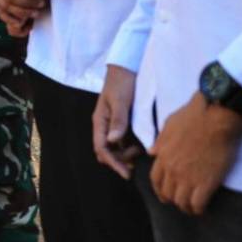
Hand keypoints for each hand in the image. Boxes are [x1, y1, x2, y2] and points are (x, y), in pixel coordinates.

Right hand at [93, 65, 141, 179]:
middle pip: (106, 151)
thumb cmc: (122, 82)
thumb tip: (113, 140)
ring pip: (115, 148)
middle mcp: (105, 125)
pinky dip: (130, 148)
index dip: (113, 163)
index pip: (101, 148)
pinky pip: (123, 141)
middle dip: (119, 161)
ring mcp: (113, 125)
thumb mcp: (120, 100)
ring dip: (125, 155)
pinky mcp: (123, 122)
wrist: (128, 67)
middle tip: (135, 163)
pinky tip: (141, 145)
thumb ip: (118, 120)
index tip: (126, 174)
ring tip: (140, 150)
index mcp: (100, 121)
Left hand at [149, 92, 241, 214]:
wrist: (213, 118)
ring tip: (192, 208)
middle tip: (181, 203)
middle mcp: (172, 170)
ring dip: (186, 207)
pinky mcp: (206, 182)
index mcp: (162, 156)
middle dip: (173, 200)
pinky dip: (199, 209)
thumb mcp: (168, 126)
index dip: (159, 190)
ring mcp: (188, 177)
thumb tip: (151, 152)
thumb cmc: (192, 117)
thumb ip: (160, 141)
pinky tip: (202, 209)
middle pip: (167, 194)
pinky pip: (198, 204)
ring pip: (181, 202)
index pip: (155, 180)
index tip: (164, 195)